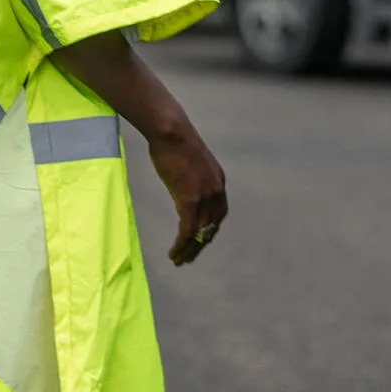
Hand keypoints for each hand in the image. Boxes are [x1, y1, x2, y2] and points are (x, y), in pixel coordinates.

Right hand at [147, 126, 227, 265]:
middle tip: (189, 258)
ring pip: (200, 233)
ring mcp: (205, 196)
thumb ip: (192, 177)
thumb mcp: (191, 161)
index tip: (199, 241)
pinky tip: (174, 252)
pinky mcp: (190, 200)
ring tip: (179, 260)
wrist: (171, 131)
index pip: (219, 214)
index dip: (209, 230)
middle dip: (201, 245)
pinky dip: (182, 245)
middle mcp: (217, 191)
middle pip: (212, 227)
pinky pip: (188, 230)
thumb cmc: (174, 140)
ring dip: (190, 250)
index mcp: (219, 181)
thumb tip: (183, 184)